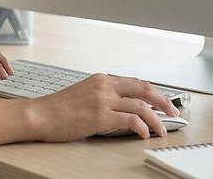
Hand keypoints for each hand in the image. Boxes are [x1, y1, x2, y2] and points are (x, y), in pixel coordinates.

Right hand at [29, 73, 179, 140]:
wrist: (39, 115)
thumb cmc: (57, 109)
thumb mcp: (83, 94)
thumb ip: (102, 96)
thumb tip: (120, 107)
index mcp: (101, 80)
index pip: (135, 82)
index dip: (153, 92)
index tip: (162, 101)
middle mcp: (104, 86)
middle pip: (144, 88)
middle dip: (163, 100)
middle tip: (173, 112)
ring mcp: (103, 100)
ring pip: (142, 105)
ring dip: (157, 119)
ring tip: (162, 129)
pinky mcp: (101, 116)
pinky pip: (131, 120)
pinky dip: (143, 127)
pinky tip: (144, 134)